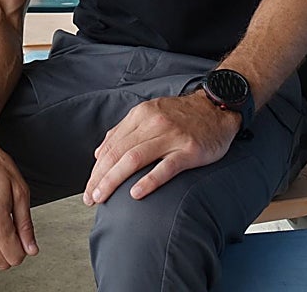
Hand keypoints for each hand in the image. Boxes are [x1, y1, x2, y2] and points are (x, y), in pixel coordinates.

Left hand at [83, 93, 241, 204]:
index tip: (89, 187)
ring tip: (103, 197)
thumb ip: (124, 131)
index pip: (111, 145)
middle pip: (118, 153)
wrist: (217, 107)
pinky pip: (165, 167)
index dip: (96, 169)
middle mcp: (153, 123)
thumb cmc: (183, 116)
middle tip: (91, 198)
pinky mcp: (189, 150)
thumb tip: (100, 153)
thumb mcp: (150, 114)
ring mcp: (171, 136)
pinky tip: (135, 194)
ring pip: (134, 159)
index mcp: (141, 115)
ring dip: (114, 180)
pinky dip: (148, 181)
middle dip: (100, 178)